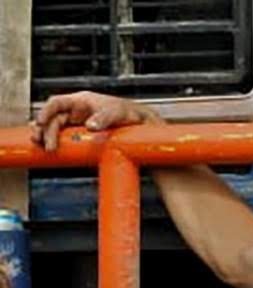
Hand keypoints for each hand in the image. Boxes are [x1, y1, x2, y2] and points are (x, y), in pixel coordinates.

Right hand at [31, 91, 155, 150]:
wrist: (140, 124)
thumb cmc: (128, 113)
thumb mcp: (117, 112)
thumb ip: (104, 118)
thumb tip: (90, 126)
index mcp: (81, 101)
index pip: (57, 103)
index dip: (46, 112)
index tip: (41, 123)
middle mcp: (77, 112)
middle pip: (54, 119)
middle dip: (46, 130)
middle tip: (46, 145)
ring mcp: (79, 124)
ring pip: (57, 129)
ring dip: (48, 137)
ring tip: (45, 148)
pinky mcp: (84, 137)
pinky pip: (66, 139)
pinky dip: (58, 143)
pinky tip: (52, 151)